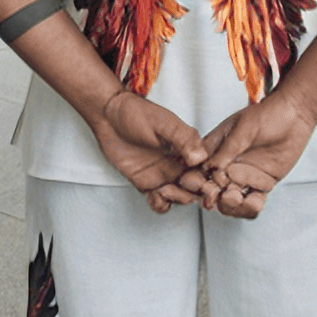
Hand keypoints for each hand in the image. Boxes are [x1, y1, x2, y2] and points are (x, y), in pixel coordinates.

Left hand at [90, 86, 210, 211]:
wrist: (107, 116)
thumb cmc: (136, 112)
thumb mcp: (163, 123)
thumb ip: (183, 139)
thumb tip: (200, 158)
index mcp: (189, 148)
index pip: (207, 169)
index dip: (208, 178)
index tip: (202, 182)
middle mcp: (179, 163)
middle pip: (196, 187)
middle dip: (192, 192)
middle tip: (181, 187)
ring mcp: (163, 174)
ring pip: (179, 196)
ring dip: (177, 199)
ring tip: (164, 190)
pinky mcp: (147, 183)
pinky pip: (159, 200)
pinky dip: (161, 204)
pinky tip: (155, 196)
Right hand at [189, 85, 316, 220]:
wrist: (294, 116)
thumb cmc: (267, 114)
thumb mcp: (245, 128)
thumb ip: (229, 148)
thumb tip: (211, 166)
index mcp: (215, 151)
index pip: (199, 171)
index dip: (198, 182)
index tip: (206, 186)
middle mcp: (226, 166)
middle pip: (212, 191)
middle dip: (215, 197)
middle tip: (225, 194)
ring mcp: (243, 176)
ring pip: (231, 201)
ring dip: (233, 206)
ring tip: (238, 199)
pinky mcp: (261, 183)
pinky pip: (253, 201)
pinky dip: (252, 207)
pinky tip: (256, 201)